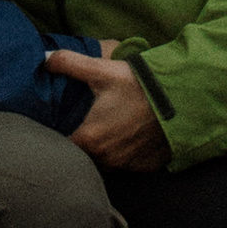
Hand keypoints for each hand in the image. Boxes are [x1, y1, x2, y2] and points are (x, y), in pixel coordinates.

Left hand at [45, 48, 169, 173]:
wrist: (182, 99)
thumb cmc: (139, 85)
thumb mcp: (101, 71)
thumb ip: (68, 64)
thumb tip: (44, 59)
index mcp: (90, 139)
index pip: (64, 146)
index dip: (63, 135)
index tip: (66, 125)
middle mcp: (107, 159)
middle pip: (85, 156)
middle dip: (85, 142)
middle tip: (91, 124)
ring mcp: (127, 166)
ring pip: (107, 163)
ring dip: (106, 151)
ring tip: (112, 130)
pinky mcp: (146, 168)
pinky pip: (128, 166)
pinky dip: (127, 155)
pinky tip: (131, 137)